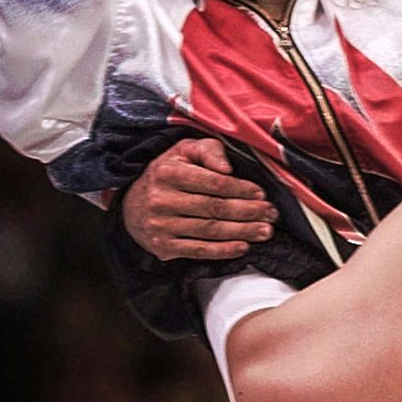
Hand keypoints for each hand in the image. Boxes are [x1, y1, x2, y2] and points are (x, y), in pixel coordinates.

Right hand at [122, 138, 277, 261]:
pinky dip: (223, 250)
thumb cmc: (167, 172)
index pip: (212, 183)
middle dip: (248, 212)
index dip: (240, 189)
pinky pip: (198, 250)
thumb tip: (229, 168)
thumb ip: (209, 151)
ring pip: (210, 230)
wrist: (130, 204)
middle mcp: (161, 200)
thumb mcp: (184, 151)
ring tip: (265, 231)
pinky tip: (243, 246)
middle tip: (271, 214)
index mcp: (168, 172)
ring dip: (242, 232)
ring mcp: (161, 226)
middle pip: (214, 208)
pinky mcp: (163, 246)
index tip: (261, 194)